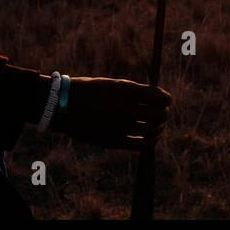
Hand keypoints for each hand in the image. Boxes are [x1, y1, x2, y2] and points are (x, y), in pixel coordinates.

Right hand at [50, 77, 170, 149]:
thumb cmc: (89, 91)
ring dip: (159, 127)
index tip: (166, 100)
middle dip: (164, 113)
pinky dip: (151, 141)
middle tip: (162, 112)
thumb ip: (134, 92)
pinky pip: (141, 144)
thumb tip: (158, 99)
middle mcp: (122, 108)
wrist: (62, 104)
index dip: (166, 99)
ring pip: (152, 130)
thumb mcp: (111, 84)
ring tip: (157, 125)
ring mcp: (117, 126)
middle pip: (158, 114)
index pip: (156, 97)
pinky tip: (151, 137)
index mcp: (123, 90)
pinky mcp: (112, 141)